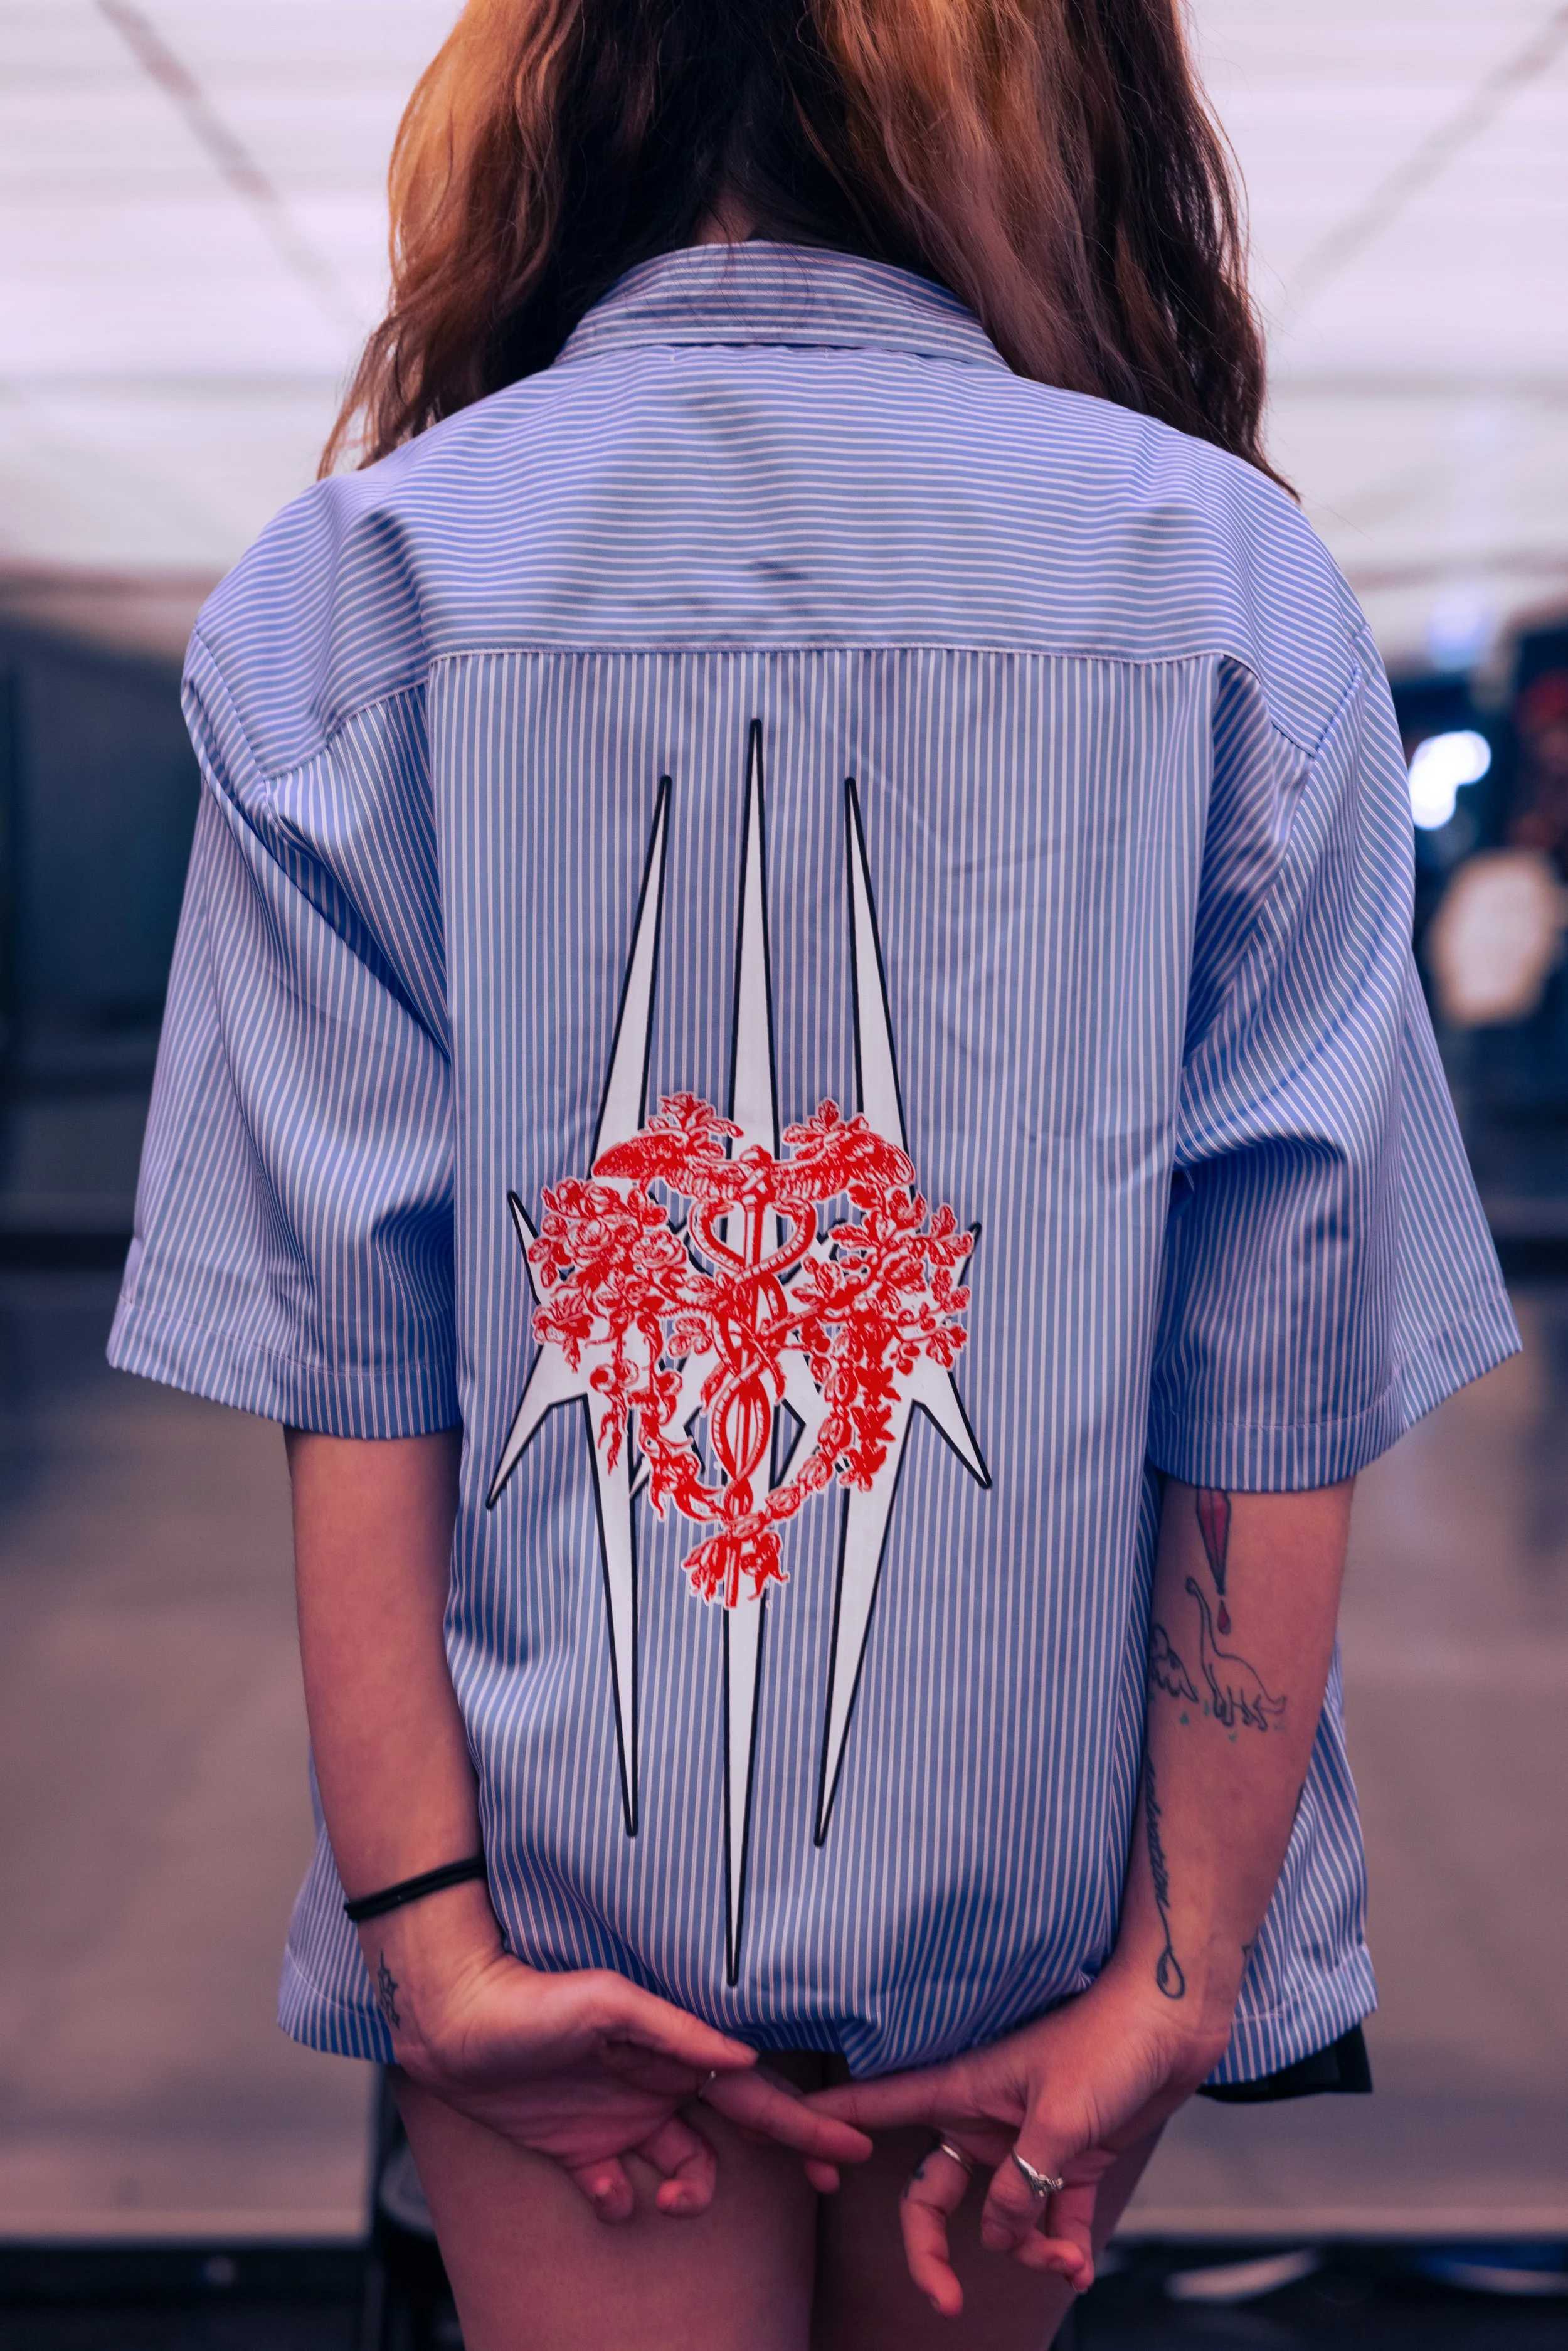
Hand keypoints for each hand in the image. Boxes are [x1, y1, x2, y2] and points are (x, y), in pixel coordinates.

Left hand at [365, 1888, 869, 2221]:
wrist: (451, 2018)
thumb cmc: (532, 1996)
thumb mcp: (607, 2002)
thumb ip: (675, 2031)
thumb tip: (744, 2058)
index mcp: (672, 2051)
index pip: (753, 2091)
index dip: (803, 2119)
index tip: (850, 2143)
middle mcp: (657, 2085)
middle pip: (738, 2131)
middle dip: (787, 2154)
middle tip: (824, 2183)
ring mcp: (620, 2120)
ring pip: (685, 2170)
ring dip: (689, 2193)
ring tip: (667, 2199)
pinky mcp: (575, 2149)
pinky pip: (614, 2193)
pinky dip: (618, 2205)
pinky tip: (608, 2196)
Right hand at [808, 1967, 1227, 2316]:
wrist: (1174, 2020)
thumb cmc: (1109, 2041)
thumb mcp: (1060, 2119)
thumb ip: (1023, 2184)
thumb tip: (1000, 2239)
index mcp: (960, 2088)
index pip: (874, 2107)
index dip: (830, 2131)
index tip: (807, 2168)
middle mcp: (982, 2117)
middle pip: (931, 2194)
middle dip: (933, 2253)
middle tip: (947, 2303)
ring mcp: (1024, 2138)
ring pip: (998, 2216)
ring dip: (1025, 2250)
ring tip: (1061, 2261)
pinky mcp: (1071, 2154)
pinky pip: (1052, 2214)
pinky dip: (1062, 2244)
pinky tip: (1080, 2265)